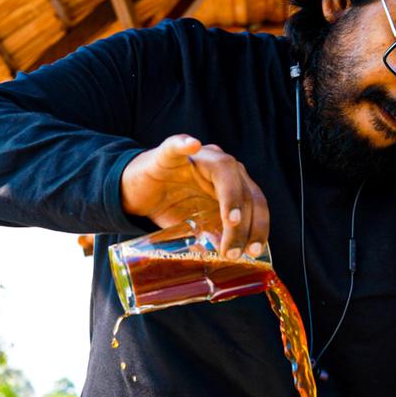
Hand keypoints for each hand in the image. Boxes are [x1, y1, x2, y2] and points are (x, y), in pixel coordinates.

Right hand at [120, 134, 269, 257]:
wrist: (137, 193)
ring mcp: (197, 157)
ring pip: (223, 170)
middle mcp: (221, 165)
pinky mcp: (168, 155)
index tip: (253, 251)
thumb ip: (215, 233)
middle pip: (244, 189)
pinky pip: (176, 146)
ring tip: (231, 221)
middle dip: (243, 223)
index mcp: (233, 182)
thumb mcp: (197, 224)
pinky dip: (184, 144)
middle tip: (233, 250)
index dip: (258, 226)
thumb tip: (232, 252)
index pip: (255, 202)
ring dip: (230, 197)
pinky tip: (191, 145)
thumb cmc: (170, 205)